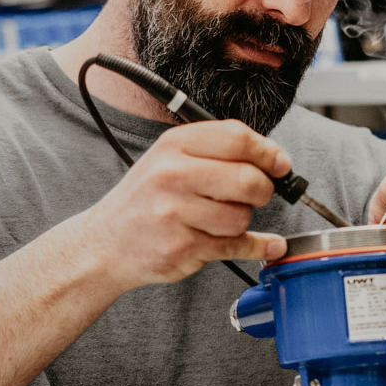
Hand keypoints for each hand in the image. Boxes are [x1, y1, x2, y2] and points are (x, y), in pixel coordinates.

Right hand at [71, 120, 289, 289]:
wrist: (105, 243)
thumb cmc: (146, 199)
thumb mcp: (170, 158)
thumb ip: (217, 151)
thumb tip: (275, 159)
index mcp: (174, 145)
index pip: (238, 138)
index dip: (268, 152)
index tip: (280, 164)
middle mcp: (173, 174)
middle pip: (248, 179)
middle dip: (263, 190)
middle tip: (255, 195)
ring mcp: (176, 213)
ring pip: (243, 216)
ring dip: (242, 221)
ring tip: (220, 219)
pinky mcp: (183, 247)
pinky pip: (237, 245)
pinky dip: (258, 246)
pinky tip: (266, 244)